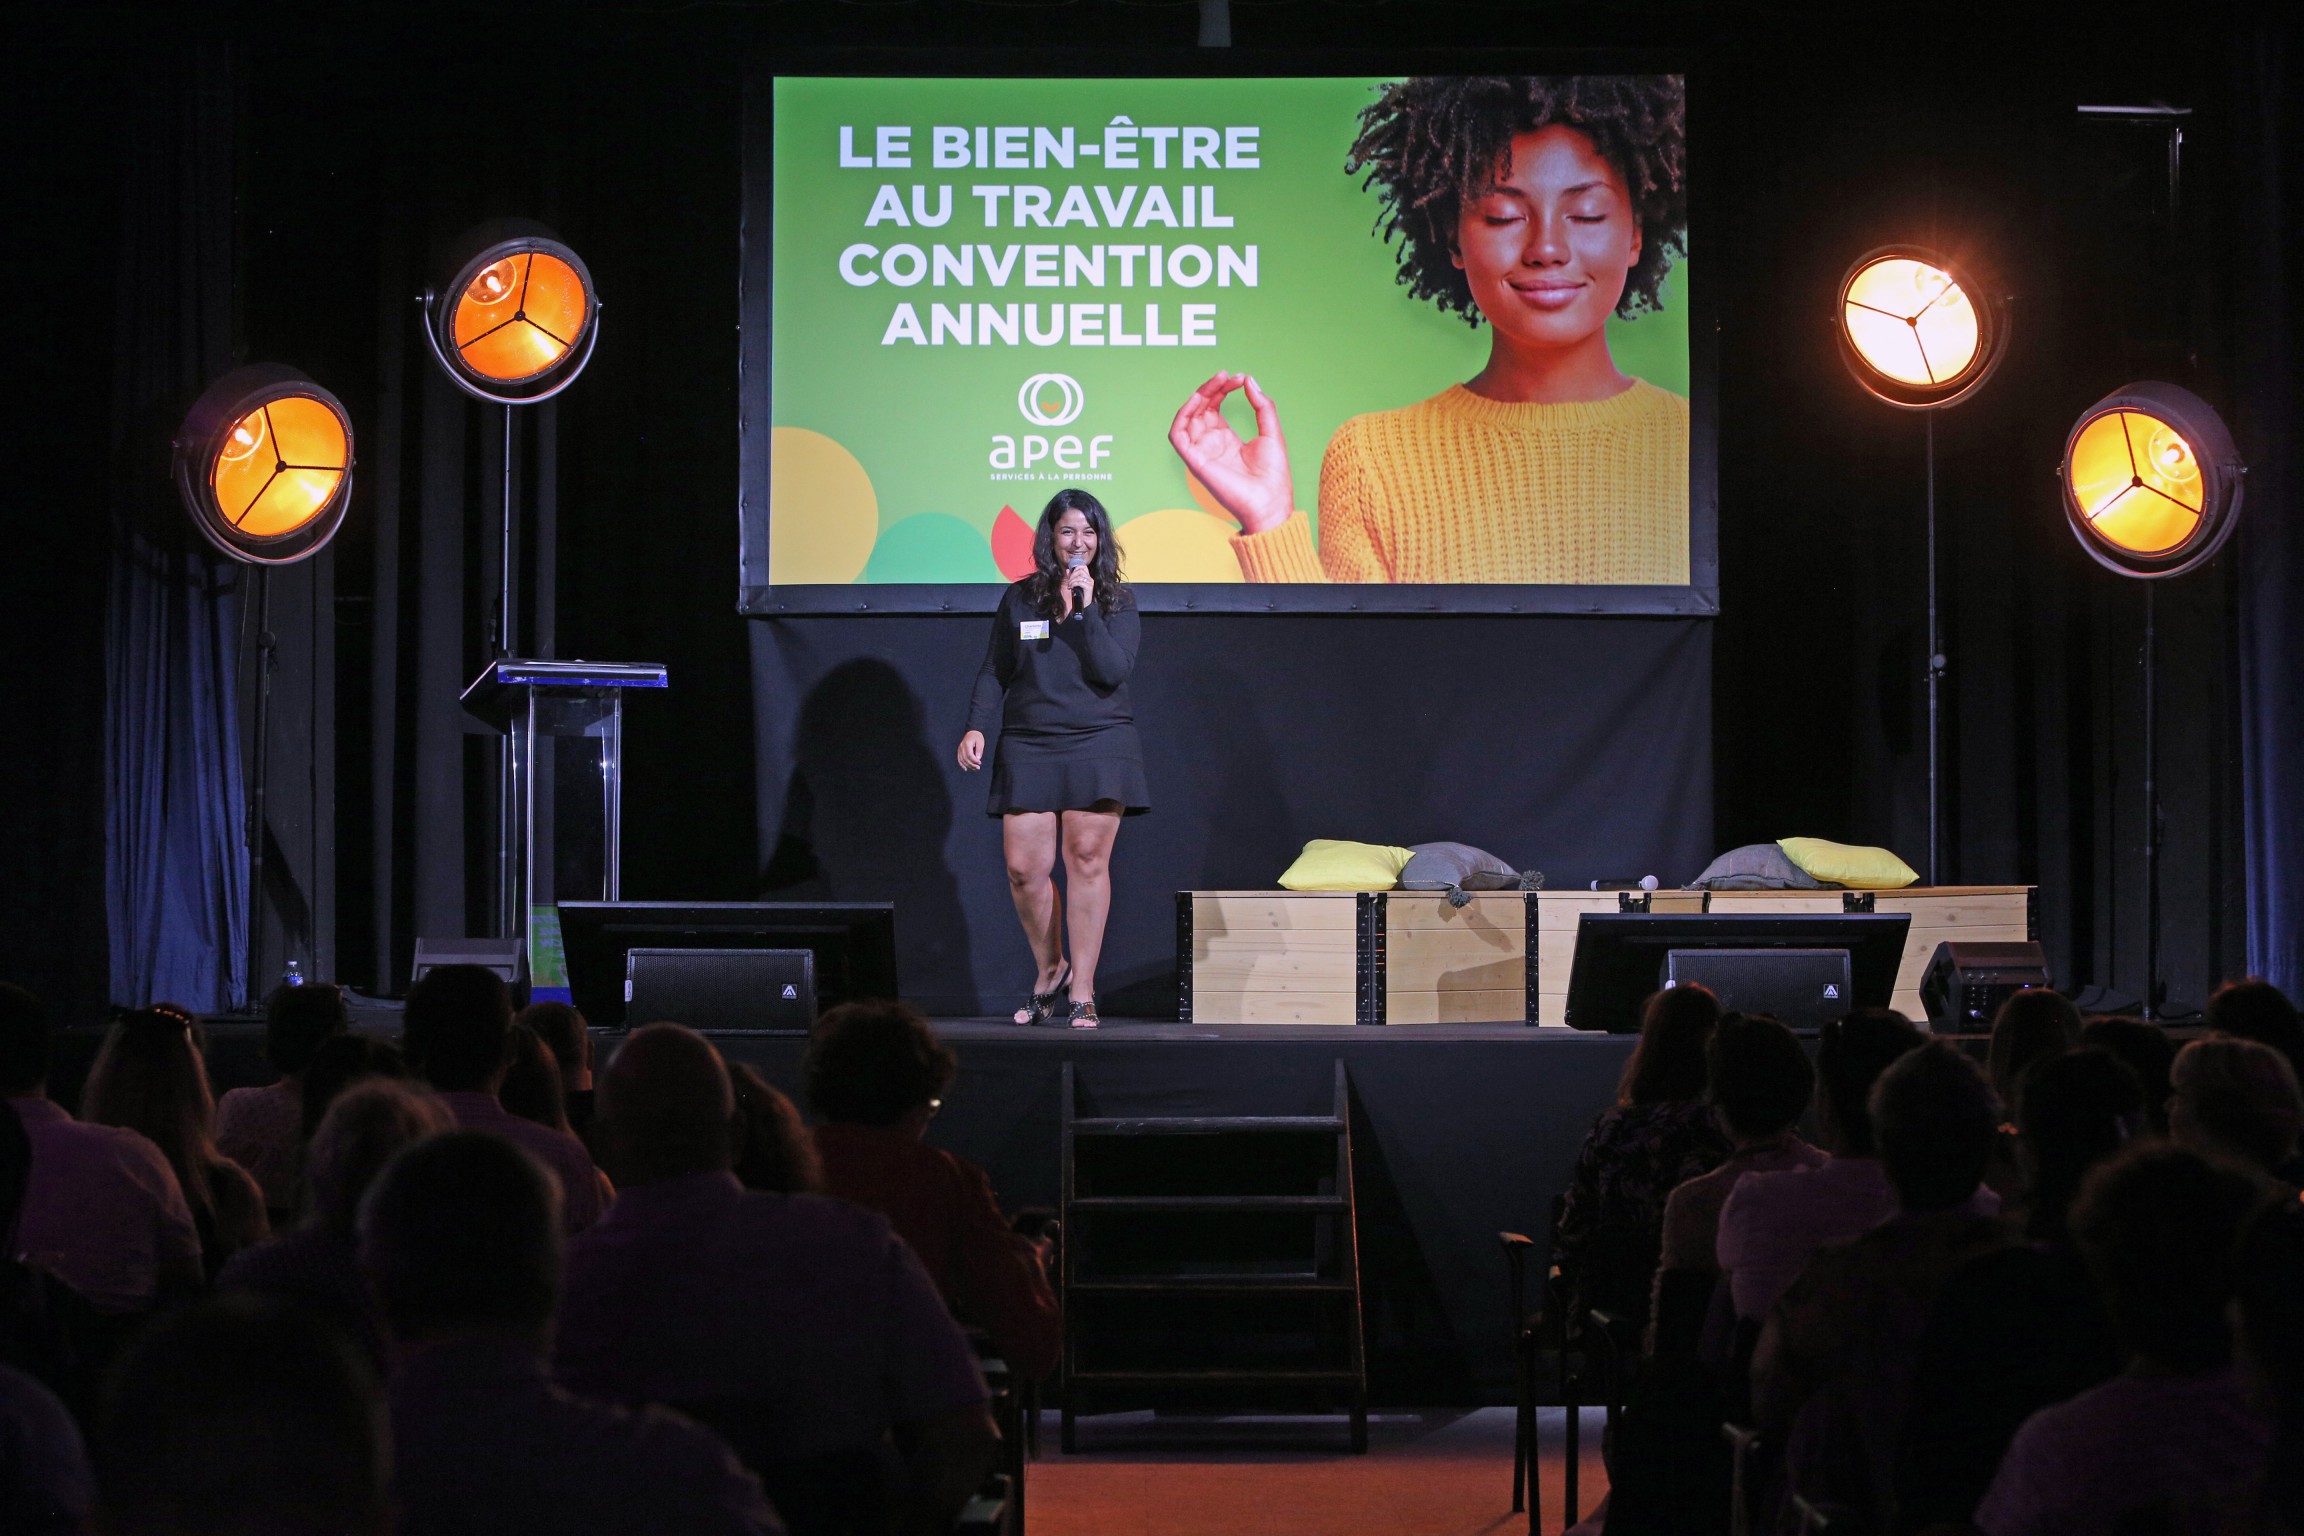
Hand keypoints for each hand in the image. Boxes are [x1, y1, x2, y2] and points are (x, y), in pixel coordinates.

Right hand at [956, 731, 984, 770]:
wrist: (972, 732)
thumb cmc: (977, 737)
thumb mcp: (980, 742)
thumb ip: (979, 750)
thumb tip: (978, 758)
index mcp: (967, 744)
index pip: (969, 755)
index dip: (974, 760)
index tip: (980, 763)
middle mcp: (961, 747)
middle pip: (965, 759)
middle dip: (972, 764)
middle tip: (978, 768)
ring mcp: (959, 749)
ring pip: (962, 760)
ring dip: (968, 766)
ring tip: (975, 769)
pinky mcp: (959, 751)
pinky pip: (959, 759)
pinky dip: (962, 765)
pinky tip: (965, 769)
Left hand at [1064, 564, 1093, 616]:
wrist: (1081, 605)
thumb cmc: (1077, 595)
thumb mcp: (1072, 584)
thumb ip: (1071, 577)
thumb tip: (1067, 570)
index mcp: (1087, 577)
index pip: (1083, 566)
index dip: (1076, 567)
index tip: (1070, 574)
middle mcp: (1090, 579)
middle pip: (1080, 570)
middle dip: (1072, 575)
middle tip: (1069, 581)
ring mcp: (1090, 583)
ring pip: (1079, 576)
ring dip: (1072, 580)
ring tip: (1069, 586)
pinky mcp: (1089, 587)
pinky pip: (1080, 582)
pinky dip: (1074, 584)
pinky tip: (1071, 588)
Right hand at [1168, 371, 1295, 535]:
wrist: (1271, 501)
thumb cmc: (1273, 474)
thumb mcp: (1271, 431)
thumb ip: (1262, 405)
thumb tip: (1249, 380)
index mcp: (1226, 439)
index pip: (1214, 407)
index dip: (1223, 389)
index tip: (1239, 378)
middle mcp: (1211, 444)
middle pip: (1200, 408)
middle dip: (1211, 388)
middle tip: (1227, 376)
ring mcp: (1202, 452)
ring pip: (1187, 418)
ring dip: (1198, 396)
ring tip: (1216, 382)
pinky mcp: (1195, 461)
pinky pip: (1178, 435)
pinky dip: (1182, 415)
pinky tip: (1198, 400)